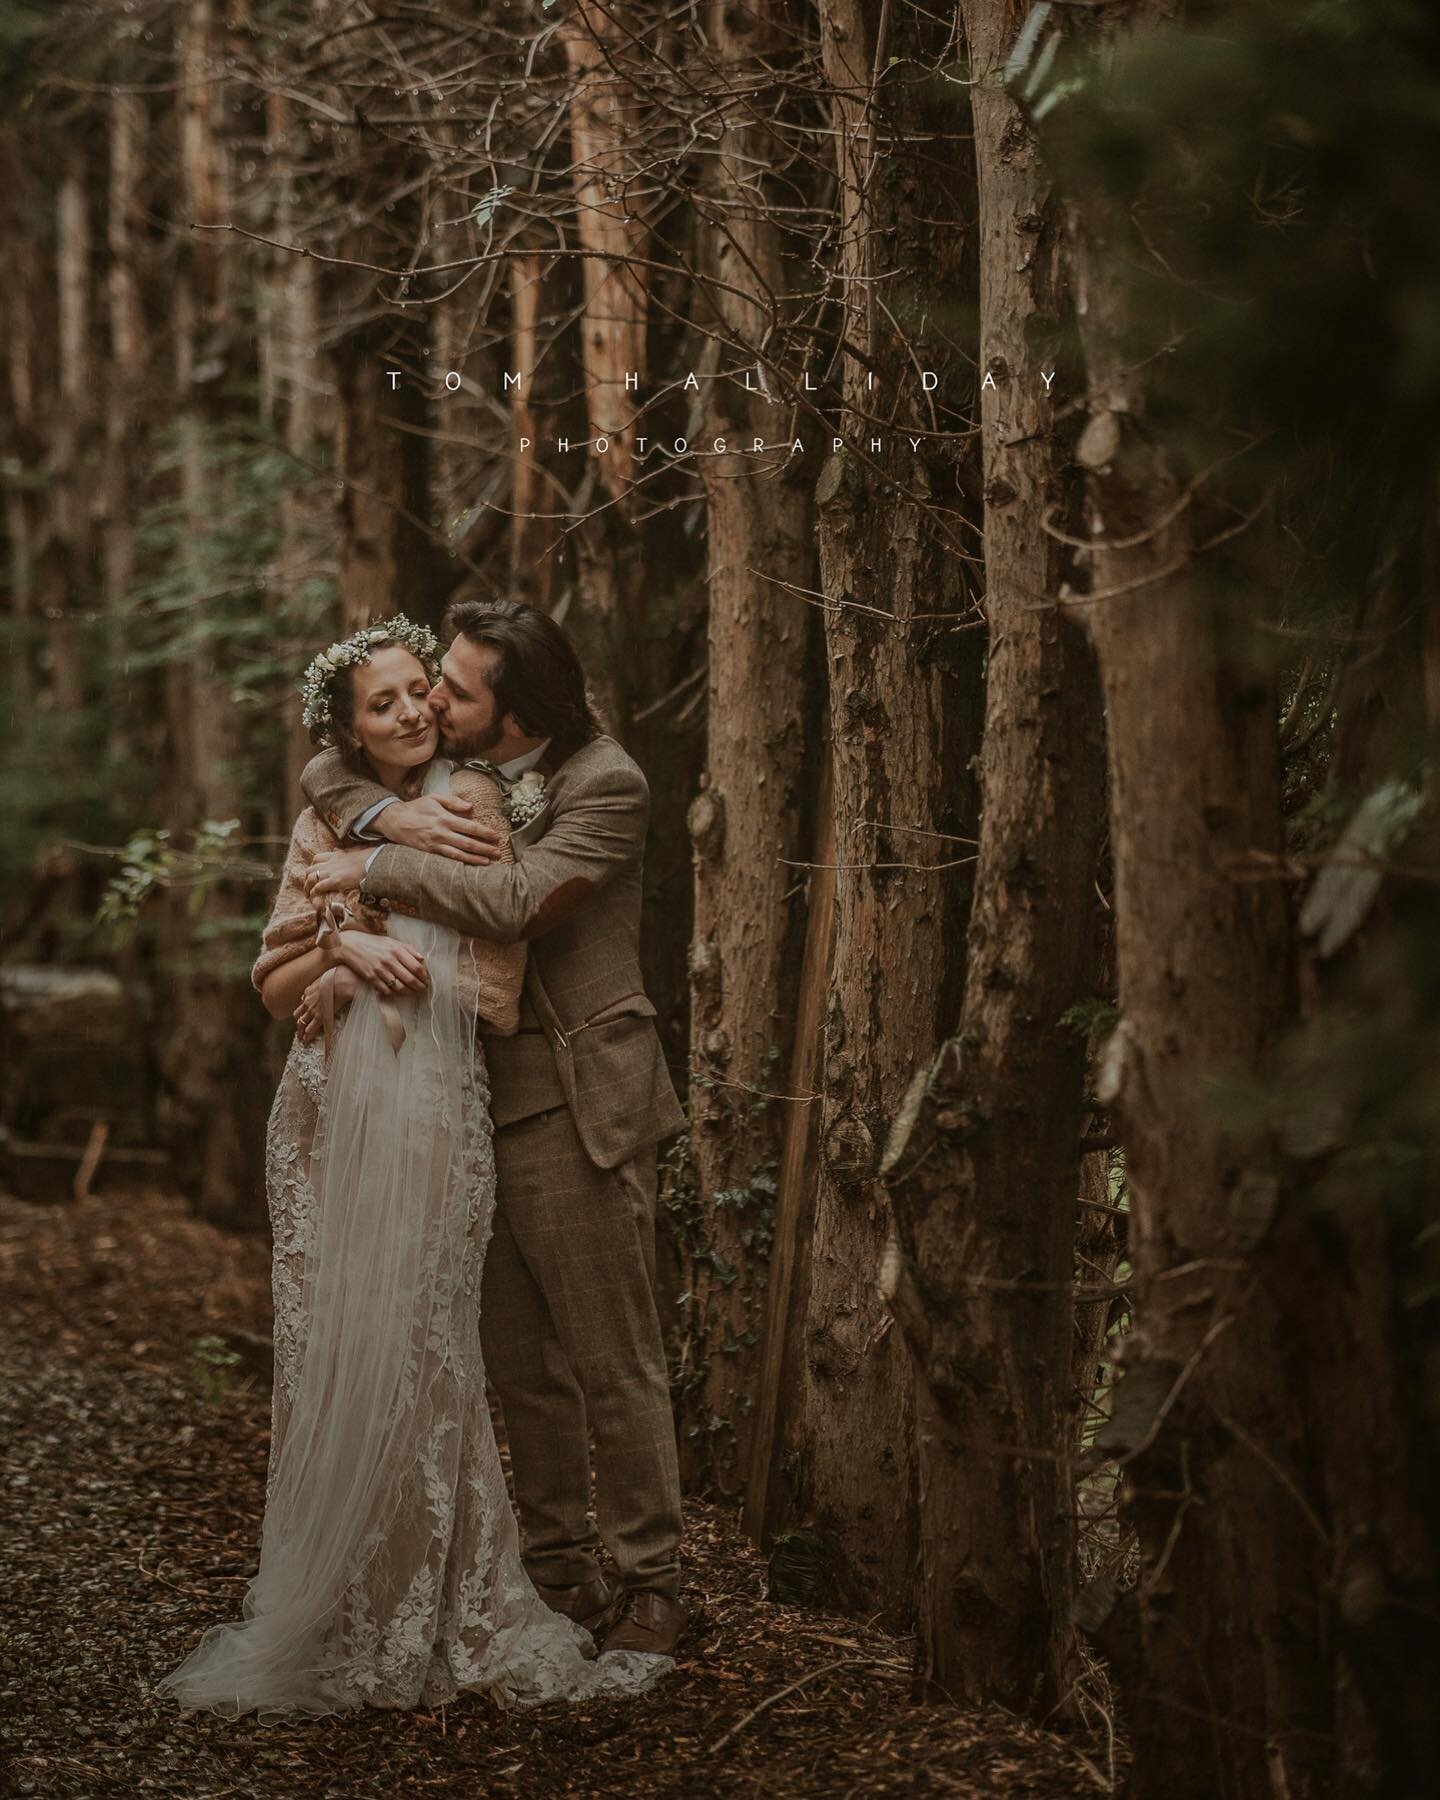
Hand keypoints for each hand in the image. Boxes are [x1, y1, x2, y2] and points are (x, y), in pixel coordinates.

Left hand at [294, 966, 359, 1044]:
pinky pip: (311, 1029)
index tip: (304, 1015)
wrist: (343, 982)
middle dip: (299, 1022)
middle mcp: (307, 1001)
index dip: (303, 1010)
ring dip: (300, 1032)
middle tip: (299, 1030)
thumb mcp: (326, 977)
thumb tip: (324, 985)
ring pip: (302, 1023)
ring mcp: (312, 1010)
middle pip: (298, 1015)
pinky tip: (307, 1042)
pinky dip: (307, 1037)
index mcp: (308, 991)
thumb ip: (322, 983)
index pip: (302, 1003)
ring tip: (301, 1039)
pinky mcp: (320, 1017)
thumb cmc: (339, 977)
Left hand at [304, 846, 371, 896]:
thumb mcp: (355, 850)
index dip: (313, 867)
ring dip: (307, 887)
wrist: (375, 861)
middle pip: (310, 869)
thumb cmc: (369, 857)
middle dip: (307, 878)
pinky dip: (314, 891)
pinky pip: (320, 886)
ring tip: (308, 894)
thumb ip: (345, 852)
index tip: (315, 873)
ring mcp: (333, 872)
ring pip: (311, 877)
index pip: (317, 858)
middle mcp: (331, 863)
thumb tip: (336, 850)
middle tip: (309, 886)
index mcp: (335, 855)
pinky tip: (314, 895)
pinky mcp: (336, 880)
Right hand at [334, 930, 428, 995]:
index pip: (416, 966)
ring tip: (413, 992)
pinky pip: (386, 990)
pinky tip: (399, 992)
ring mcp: (379, 970)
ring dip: (409, 992)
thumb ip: (408, 949)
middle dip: (419, 986)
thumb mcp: (391, 941)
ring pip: (399, 987)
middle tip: (423, 989)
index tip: (426, 979)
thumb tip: (422, 958)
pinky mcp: (371, 978)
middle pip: (410, 979)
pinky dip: (394, 993)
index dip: (424, 976)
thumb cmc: (373, 943)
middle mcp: (389, 960)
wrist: (350, 945)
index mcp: (396, 950)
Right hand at [378, 795, 503, 864]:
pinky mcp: (429, 852)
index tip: (496, 836)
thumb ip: (453, 801)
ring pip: (460, 854)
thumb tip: (471, 807)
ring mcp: (435, 844)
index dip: (485, 833)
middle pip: (468, 843)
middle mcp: (441, 833)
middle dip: (485, 848)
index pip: (470, 827)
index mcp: (444, 818)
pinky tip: (471, 865)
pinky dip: (461, 862)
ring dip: (476, 858)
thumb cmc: (416, 807)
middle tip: (498, 852)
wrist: (394, 820)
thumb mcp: (434, 798)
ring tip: (489, 861)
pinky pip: (448, 859)